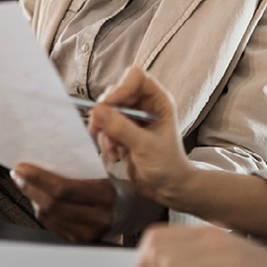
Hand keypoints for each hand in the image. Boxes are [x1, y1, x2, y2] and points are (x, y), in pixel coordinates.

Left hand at [11, 164, 115, 242]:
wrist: (131, 212)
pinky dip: (41, 211)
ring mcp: (87, 233)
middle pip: (52, 204)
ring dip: (32, 199)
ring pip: (48, 217)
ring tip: (25, 184)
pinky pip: (51, 226)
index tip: (23, 168)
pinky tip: (38, 200)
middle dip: (30, 187)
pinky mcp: (79, 241)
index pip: (63, 189)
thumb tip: (42, 165)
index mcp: (105, 196)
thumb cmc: (115, 189)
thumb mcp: (102, 174)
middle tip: (18, 175)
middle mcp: (97, 218)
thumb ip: (75, 173)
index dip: (38, 178)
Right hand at [87, 67, 193, 206]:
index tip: (109, 105)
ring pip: (106, 112)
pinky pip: (105, 128)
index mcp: (158, 100)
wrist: (168, 188)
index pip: (136, 77)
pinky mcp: (122, 132)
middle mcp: (144, 105)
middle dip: (105, 113)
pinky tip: (114, 157)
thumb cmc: (167, 165)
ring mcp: (132, 118)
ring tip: (114, 151)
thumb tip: (97, 111)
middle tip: (97, 129)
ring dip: (105, 132)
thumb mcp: (145, 146)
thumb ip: (122, 128)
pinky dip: (105, 142)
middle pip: (116, 93)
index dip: (121, 87)